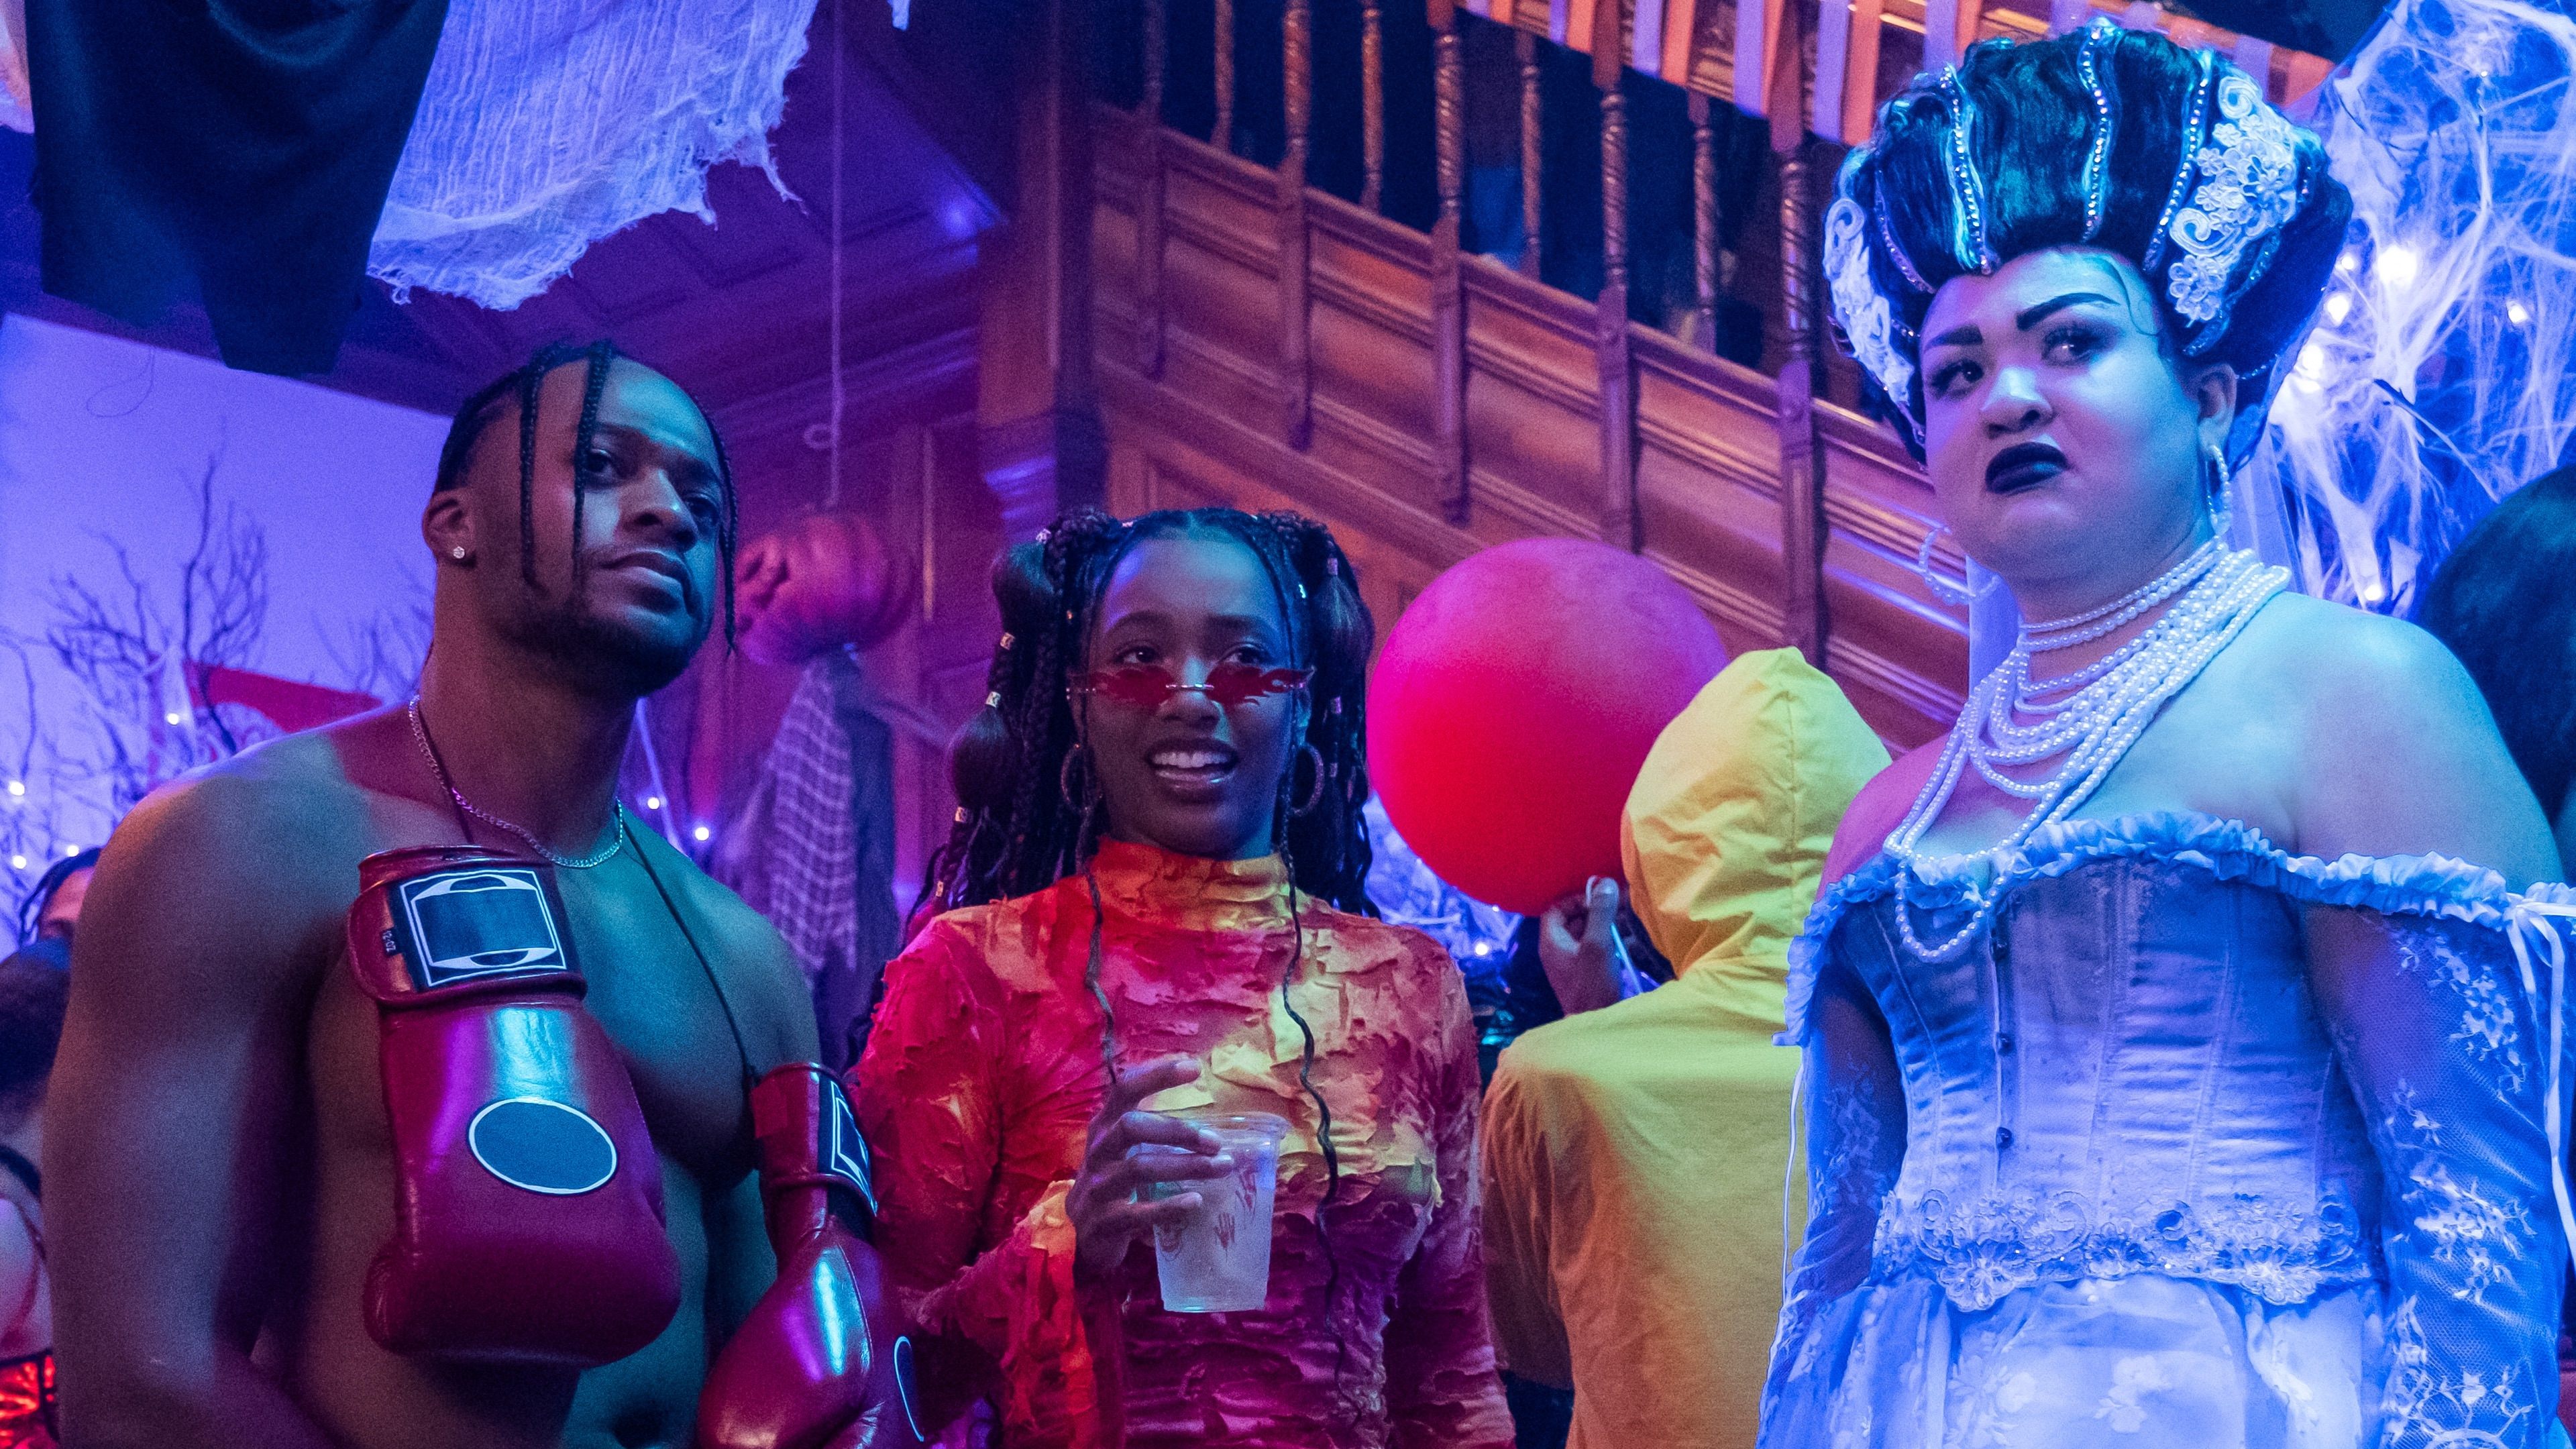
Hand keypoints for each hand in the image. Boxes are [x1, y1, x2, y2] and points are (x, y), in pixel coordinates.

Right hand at [1066, 1056, 1232, 1278]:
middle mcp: (1097, 1151)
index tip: (1195, 1067)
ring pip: (1139, 1168)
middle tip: (1216, 1141)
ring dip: (1185, 1166)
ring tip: (1222, 1167)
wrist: (1085, 1235)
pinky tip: (1196, 1201)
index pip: (1125, 1090)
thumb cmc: (1115, 1180)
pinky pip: (1137, 1212)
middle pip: (1131, 1127)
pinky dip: (1169, 1207)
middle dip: (1177, 1130)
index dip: (1157, 1075)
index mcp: (1104, 1126)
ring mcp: (1096, 1186)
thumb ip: (1153, 1128)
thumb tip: (1210, 1113)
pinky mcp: (1103, 1221)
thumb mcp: (1124, 1149)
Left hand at [1539, 876, 1631, 1016]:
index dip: (1575, 900)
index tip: (1598, 900)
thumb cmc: (1592, 986)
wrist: (1597, 1024)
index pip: (1556, 908)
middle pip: (1573, 920)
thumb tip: (1605, 883)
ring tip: (1626, 924)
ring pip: (1587, 935)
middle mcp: (1558, 950)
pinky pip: (1595, 950)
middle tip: (1617, 909)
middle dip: (1595, 912)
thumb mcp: (1598, 945)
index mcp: (1551, 941)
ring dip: (1606, 927)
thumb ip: (1600, 913)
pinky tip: (1628, 943)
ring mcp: (1572, 963)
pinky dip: (1610, 943)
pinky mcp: (1586, 973)